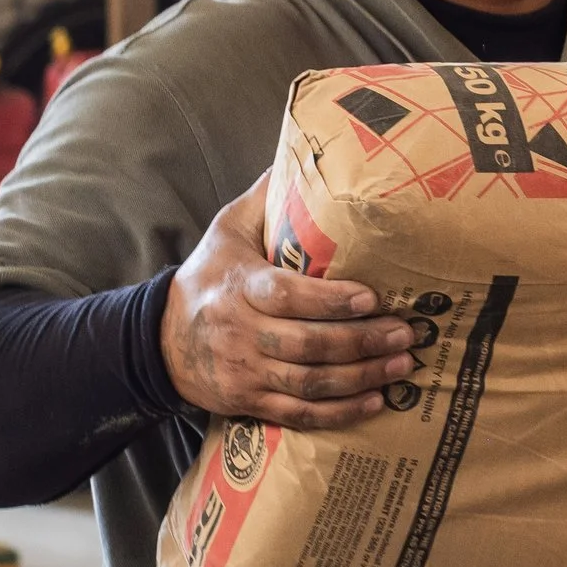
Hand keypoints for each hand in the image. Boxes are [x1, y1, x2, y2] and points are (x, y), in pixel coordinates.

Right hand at [160, 172, 415, 428]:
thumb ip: (266, 200)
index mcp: (239, 286)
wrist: (160, 340)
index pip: (286, 296)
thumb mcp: (227, 231)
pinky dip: (339, 413)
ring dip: (361, 378)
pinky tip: (375, 401)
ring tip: (402, 364)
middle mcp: (240, 332)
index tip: (371, 297)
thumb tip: (302, 152)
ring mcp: (245, 372)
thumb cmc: (208, 276)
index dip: (329, 301)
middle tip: (406, 333)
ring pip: (309, 383)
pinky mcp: (249, 401)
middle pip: (306, 345)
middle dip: (361, 342)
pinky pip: (299, 413)